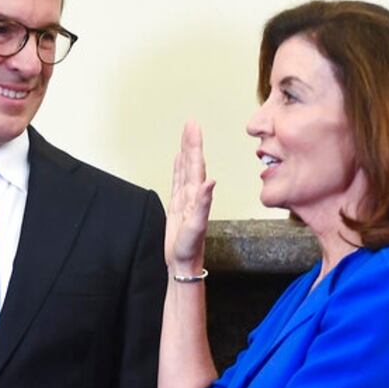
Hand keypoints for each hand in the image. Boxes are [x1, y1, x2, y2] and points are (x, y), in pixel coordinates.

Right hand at [166, 120, 214, 274]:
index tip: (192, 126)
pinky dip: (178, 168)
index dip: (194, 145)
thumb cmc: (190, 249)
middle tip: (190, 123)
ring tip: (185, 135)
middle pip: (191, 162)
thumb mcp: (197, 226)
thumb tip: (211, 181)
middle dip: (190, 142)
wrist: (184, 264)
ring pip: (184, 169)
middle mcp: (192, 194)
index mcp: (197, 195)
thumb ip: (204, 203)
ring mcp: (185, 199)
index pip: (195, 164)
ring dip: (185, 151)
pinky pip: (177, 181)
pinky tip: (178, 159)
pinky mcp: (178, 206)